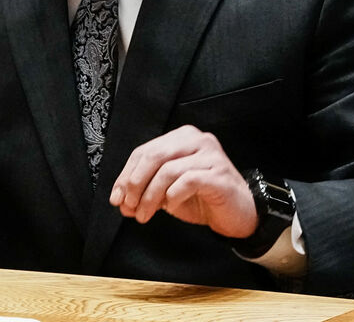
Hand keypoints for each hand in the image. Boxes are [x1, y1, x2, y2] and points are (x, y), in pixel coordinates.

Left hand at [108, 125, 257, 237]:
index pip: (144, 151)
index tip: (116, 198)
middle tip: (128, 207)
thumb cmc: (202, 199)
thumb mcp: (167, 190)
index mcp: (181, 138)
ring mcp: (210, 156)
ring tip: (144, 215)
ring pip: (167, 170)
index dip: (126, 175)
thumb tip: (119, 198)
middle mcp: (197, 140)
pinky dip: (173, 196)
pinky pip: (187, 181)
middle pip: (153, 156)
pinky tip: (170, 208)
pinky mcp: (219, 174)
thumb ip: (145, 188)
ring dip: (150, 196)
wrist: (238, 215)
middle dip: (135, 184)